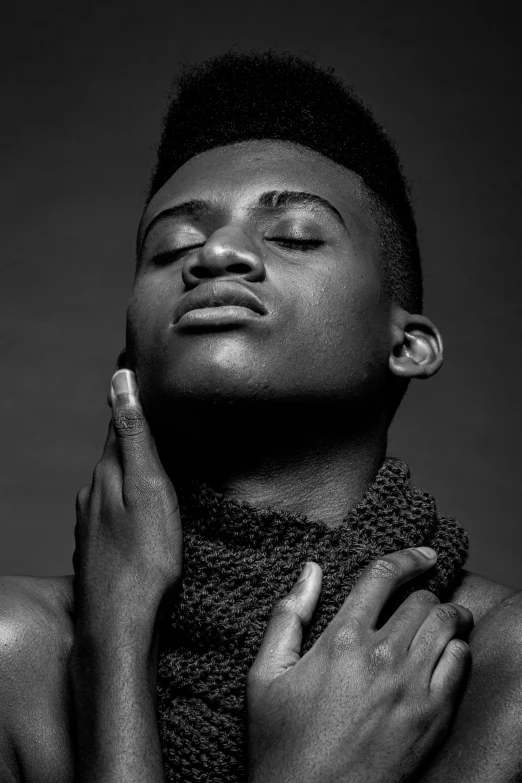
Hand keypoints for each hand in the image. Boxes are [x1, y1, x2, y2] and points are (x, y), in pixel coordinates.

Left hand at [71, 368, 179, 782]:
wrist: (118, 626)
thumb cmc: (144, 559)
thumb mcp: (149, 489)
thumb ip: (135, 437)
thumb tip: (120, 382)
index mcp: (107, 474)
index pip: (119, 422)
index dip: (129, 395)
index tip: (134, 366)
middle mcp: (93, 493)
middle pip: (115, 451)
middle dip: (131, 427)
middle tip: (149, 402)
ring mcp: (92, 522)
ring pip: (112, 480)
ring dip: (129, 462)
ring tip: (152, 450)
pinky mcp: (98, 546)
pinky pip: (114, 506)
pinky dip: (128, 493)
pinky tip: (140, 504)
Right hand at [247, 548, 472, 782]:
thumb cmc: (282, 743)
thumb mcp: (265, 676)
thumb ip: (288, 616)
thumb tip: (310, 569)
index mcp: (341, 640)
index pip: (382, 577)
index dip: (407, 557)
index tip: (423, 555)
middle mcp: (381, 657)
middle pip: (421, 599)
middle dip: (422, 592)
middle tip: (420, 599)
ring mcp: (411, 687)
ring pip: (446, 625)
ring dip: (447, 615)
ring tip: (443, 618)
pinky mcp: (433, 718)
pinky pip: (460, 663)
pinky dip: (457, 648)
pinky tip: (446, 653)